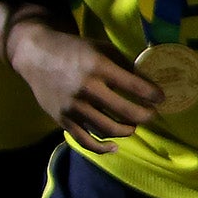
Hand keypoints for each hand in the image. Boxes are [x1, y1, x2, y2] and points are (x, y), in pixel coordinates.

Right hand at [5, 15, 164, 146]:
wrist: (36, 55)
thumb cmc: (75, 50)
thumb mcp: (103, 49)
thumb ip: (125, 65)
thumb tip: (150, 83)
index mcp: (99, 67)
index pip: (135, 86)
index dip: (153, 94)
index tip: (161, 98)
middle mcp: (86, 89)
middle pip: (125, 112)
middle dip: (145, 116)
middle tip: (151, 114)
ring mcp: (73, 107)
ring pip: (108, 129)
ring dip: (127, 130)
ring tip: (133, 125)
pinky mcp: (62, 119)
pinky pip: (85, 140)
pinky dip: (102, 147)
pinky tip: (115, 146)